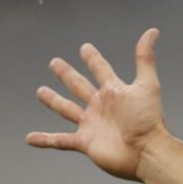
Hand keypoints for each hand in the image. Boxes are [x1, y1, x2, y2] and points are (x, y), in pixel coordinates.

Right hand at [26, 28, 167, 180]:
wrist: (147, 151)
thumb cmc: (149, 120)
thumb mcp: (147, 85)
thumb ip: (145, 58)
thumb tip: (152, 31)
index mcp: (113, 91)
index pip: (101, 69)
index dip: (93, 59)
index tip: (85, 48)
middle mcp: (100, 106)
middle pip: (79, 86)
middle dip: (67, 75)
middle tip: (55, 63)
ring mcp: (91, 124)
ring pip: (67, 109)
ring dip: (54, 101)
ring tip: (41, 92)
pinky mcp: (85, 142)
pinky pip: (59, 140)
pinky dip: (44, 140)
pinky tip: (30, 138)